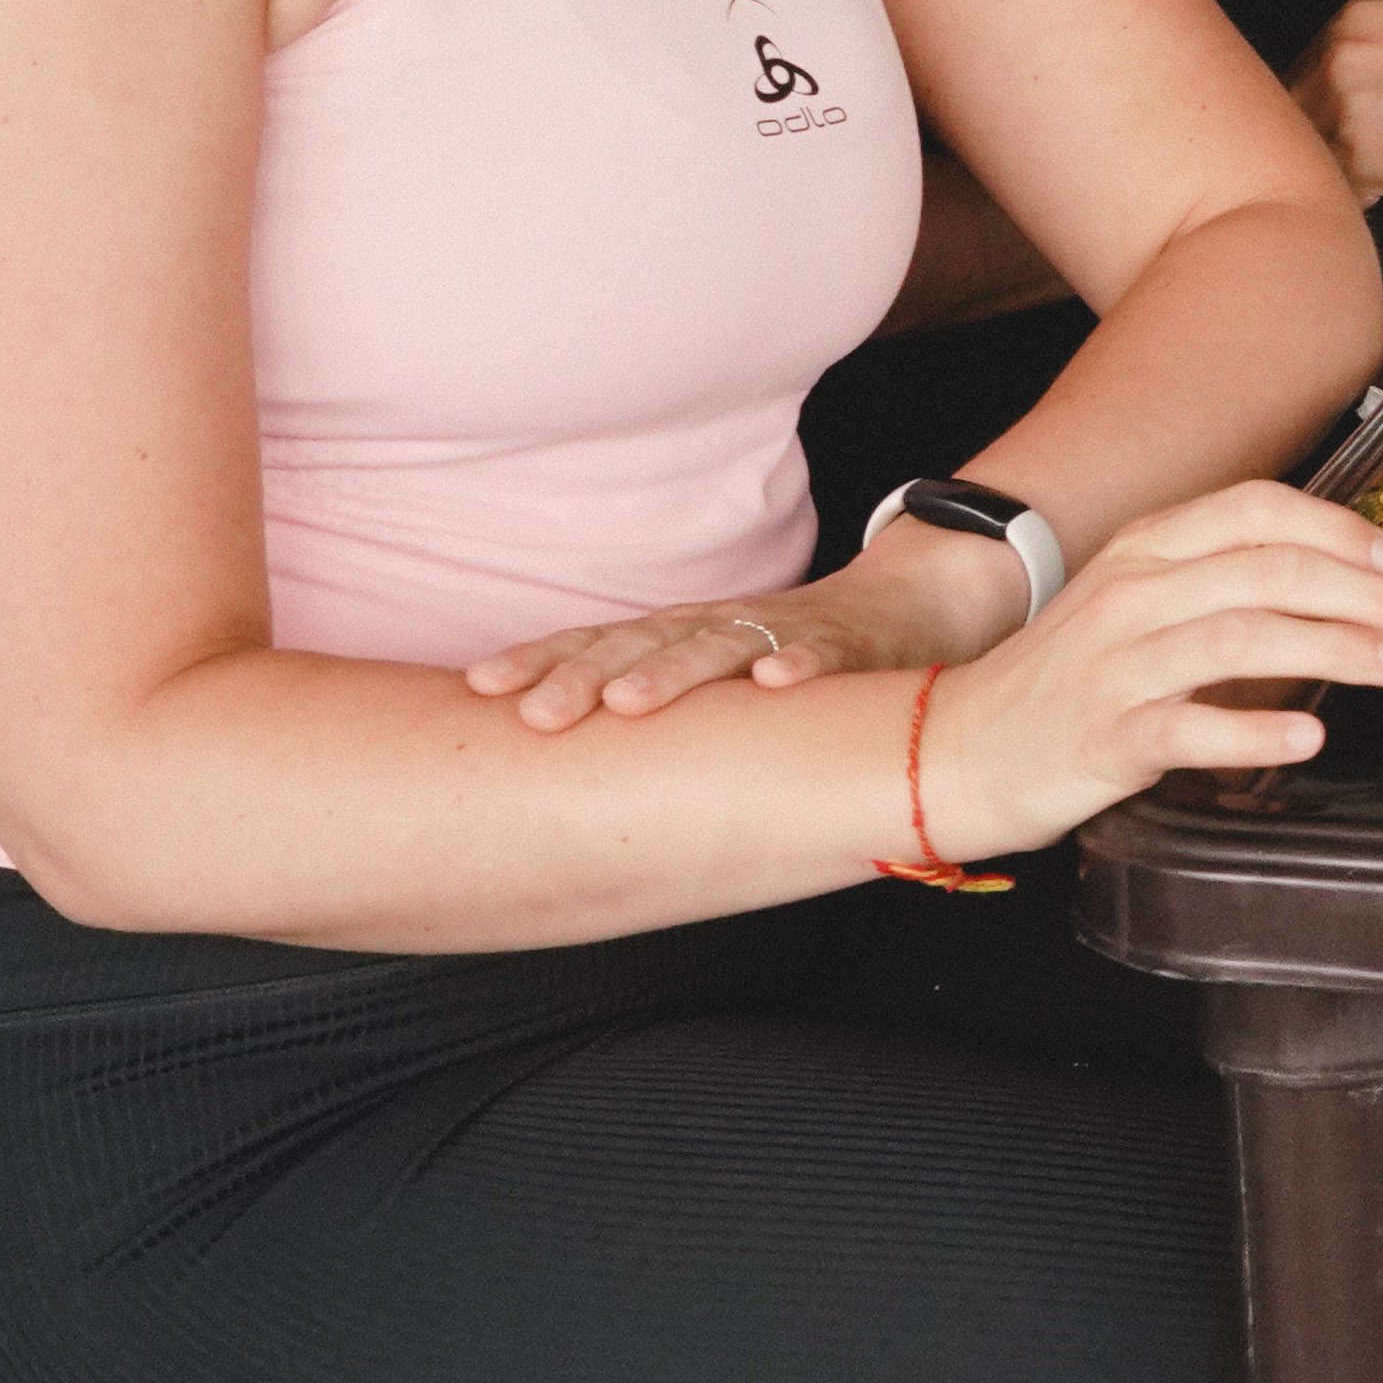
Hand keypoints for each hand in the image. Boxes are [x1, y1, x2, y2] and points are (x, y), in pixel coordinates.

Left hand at [461, 579, 901, 732]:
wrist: (902, 608)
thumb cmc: (787, 658)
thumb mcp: (709, 680)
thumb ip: (650, 715)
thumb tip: (556, 774)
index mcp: (675, 637)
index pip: (594, 642)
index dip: (539, 660)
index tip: (480, 688)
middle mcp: (716, 627)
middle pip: (640, 644)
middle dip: (583, 675)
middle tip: (535, 714)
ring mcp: (781, 634)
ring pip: (718, 647)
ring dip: (670, 672)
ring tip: (626, 701)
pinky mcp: (847, 647)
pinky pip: (823, 656)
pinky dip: (800, 666)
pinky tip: (776, 685)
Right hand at [941, 482, 1382, 840]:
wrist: (953, 749)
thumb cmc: (1061, 682)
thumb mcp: (1132, 606)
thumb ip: (1214, 587)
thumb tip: (1330, 590)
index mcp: (1144, 551)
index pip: (1255, 509)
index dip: (1337, 528)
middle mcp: (1132, 594)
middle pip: (1269, 570)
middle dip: (1367, 596)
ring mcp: (1117, 664)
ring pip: (1243, 636)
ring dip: (1334, 648)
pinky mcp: (1104, 736)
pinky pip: (1190, 725)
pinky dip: (1256, 729)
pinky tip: (1309, 736)